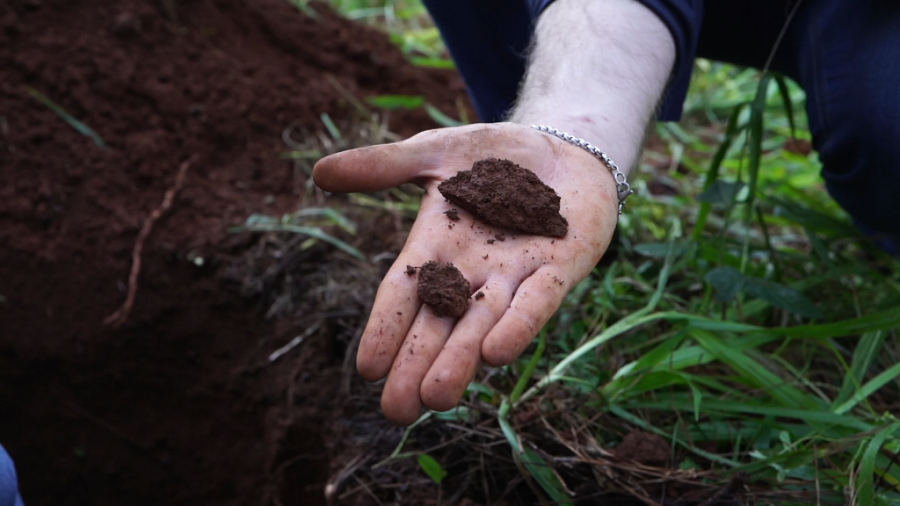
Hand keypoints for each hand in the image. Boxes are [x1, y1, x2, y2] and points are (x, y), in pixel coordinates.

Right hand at [313, 123, 618, 424]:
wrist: (562, 149)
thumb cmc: (494, 155)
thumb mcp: (435, 153)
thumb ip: (384, 166)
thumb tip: (319, 171)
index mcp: (436, 248)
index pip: (403, 296)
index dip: (385, 329)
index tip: (366, 370)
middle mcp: (470, 272)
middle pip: (438, 326)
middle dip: (416, 367)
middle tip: (396, 412)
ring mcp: (514, 274)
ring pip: (481, 324)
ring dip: (460, 361)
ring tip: (436, 400)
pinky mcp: (559, 269)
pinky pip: (537, 302)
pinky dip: (518, 325)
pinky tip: (495, 354)